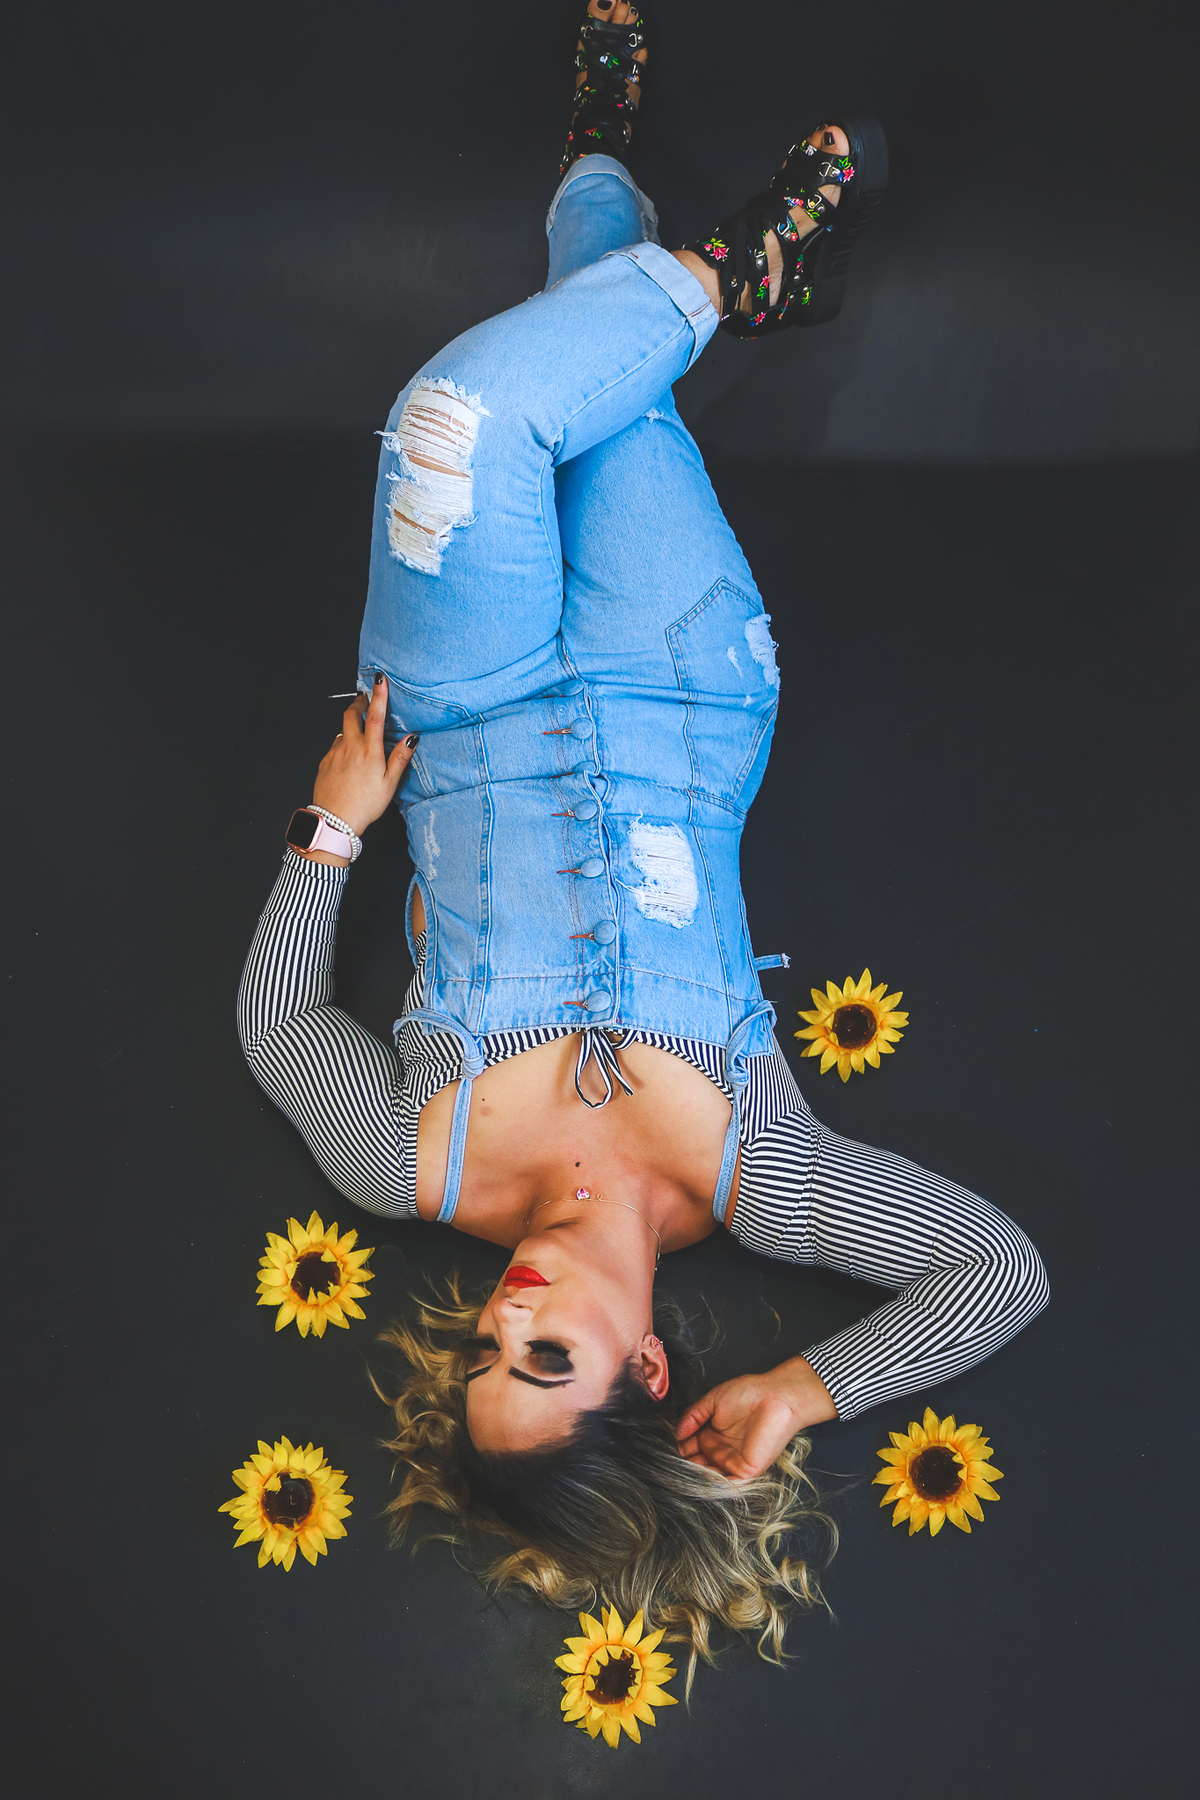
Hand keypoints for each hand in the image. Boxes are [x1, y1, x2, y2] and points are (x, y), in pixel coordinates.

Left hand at [309, 675, 416, 843]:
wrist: (334, 820)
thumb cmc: (364, 805)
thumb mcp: (390, 784)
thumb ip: (400, 758)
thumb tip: (411, 739)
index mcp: (369, 751)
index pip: (376, 715)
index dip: (379, 695)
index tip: (380, 679)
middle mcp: (350, 747)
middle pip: (352, 714)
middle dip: (359, 703)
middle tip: (365, 699)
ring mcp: (335, 753)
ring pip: (343, 730)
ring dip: (351, 726)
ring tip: (360, 735)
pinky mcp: (324, 762)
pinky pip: (335, 746)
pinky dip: (343, 744)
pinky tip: (348, 758)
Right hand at [675, 1357, 836, 1481]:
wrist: (776, 1396)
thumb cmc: (747, 1393)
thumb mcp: (712, 1401)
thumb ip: (693, 1416)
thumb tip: (676, 1433)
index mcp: (712, 1435)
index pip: (689, 1448)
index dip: (676, 1451)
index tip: (660, 1454)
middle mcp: (720, 1451)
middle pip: (696, 1464)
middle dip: (682, 1467)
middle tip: (663, 1468)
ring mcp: (733, 1462)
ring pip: (708, 1476)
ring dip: (693, 1477)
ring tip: (674, 1476)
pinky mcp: (746, 1470)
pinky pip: (726, 1483)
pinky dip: (711, 1484)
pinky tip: (695, 1480)